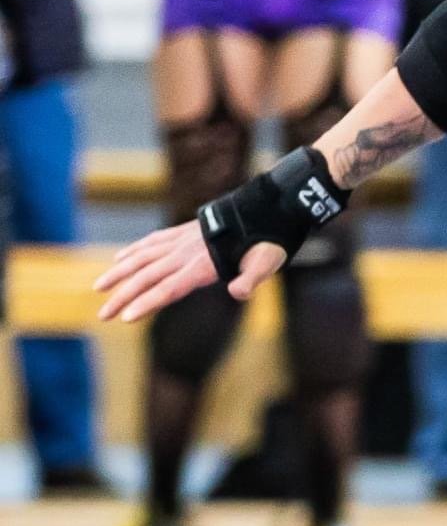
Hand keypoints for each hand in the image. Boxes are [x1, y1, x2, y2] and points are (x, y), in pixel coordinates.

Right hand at [95, 222, 283, 323]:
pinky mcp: (183, 232)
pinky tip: (119, 258)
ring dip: (119, 273)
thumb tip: (238, 292)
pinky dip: (133, 251)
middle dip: (123, 296)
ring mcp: (182, 241)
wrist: (267, 209)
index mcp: (203, 265)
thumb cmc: (269, 242)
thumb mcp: (266, 263)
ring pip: (142, 258)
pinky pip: (152, 242)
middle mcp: (186, 252)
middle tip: (102, 315)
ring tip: (98, 287)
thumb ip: (251, 278)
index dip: (148, 303)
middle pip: (147, 277)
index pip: (169, 288)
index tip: (127, 317)